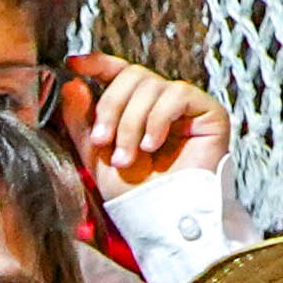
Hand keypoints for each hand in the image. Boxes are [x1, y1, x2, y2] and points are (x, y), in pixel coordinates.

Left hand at [61, 52, 229, 194]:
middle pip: (132, 75)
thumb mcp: (96, 156)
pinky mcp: (209, 113)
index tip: (73, 64)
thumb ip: (82, 121)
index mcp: (136, 108)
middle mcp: (162, 103)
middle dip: (111, 108)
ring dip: (131, 123)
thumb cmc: (133, 194)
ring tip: (128, 157)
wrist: (163, 219)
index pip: (119, 73)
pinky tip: (152, 146)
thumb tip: (73, 84)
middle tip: (103, 142)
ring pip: (151, 86)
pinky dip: (158, 119)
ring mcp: (186, 107)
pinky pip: (177, 94)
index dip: (97, 63)